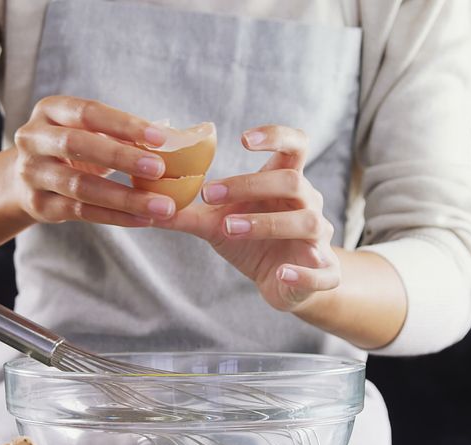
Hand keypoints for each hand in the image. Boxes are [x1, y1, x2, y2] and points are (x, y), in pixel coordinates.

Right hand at [10, 96, 176, 225]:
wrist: (27, 179)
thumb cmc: (73, 149)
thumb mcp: (89, 132)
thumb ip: (122, 133)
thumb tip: (175, 139)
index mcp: (50, 110)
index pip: (88, 112)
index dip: (124, 124)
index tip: (160, 137)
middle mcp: (33, 138)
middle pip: (76, 144)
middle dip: (121, 157)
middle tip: (160, 170)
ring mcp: (32, 173)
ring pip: (80, 186)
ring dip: (125, 197)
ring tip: (162, 206)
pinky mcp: (38, 204)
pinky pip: (81, 212)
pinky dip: (116, 217)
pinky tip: (143, 219)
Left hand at [162, 126, 340, 311]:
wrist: (283, 282)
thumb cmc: (253, 241)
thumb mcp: (218, 224)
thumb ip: (187, 213)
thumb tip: (144, 203)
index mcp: (286, 183)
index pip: (296, 145)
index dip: (275, 135)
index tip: (242, 139)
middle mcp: (308, 203)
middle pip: (293, 181)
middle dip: (250, 185)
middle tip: (209, 195)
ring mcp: (319, 238)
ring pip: (306, 222)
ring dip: (267, 223)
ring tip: (229, 228)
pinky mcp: (325, 272)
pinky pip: (322, 272)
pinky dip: (303, 273)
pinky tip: (280, 274)